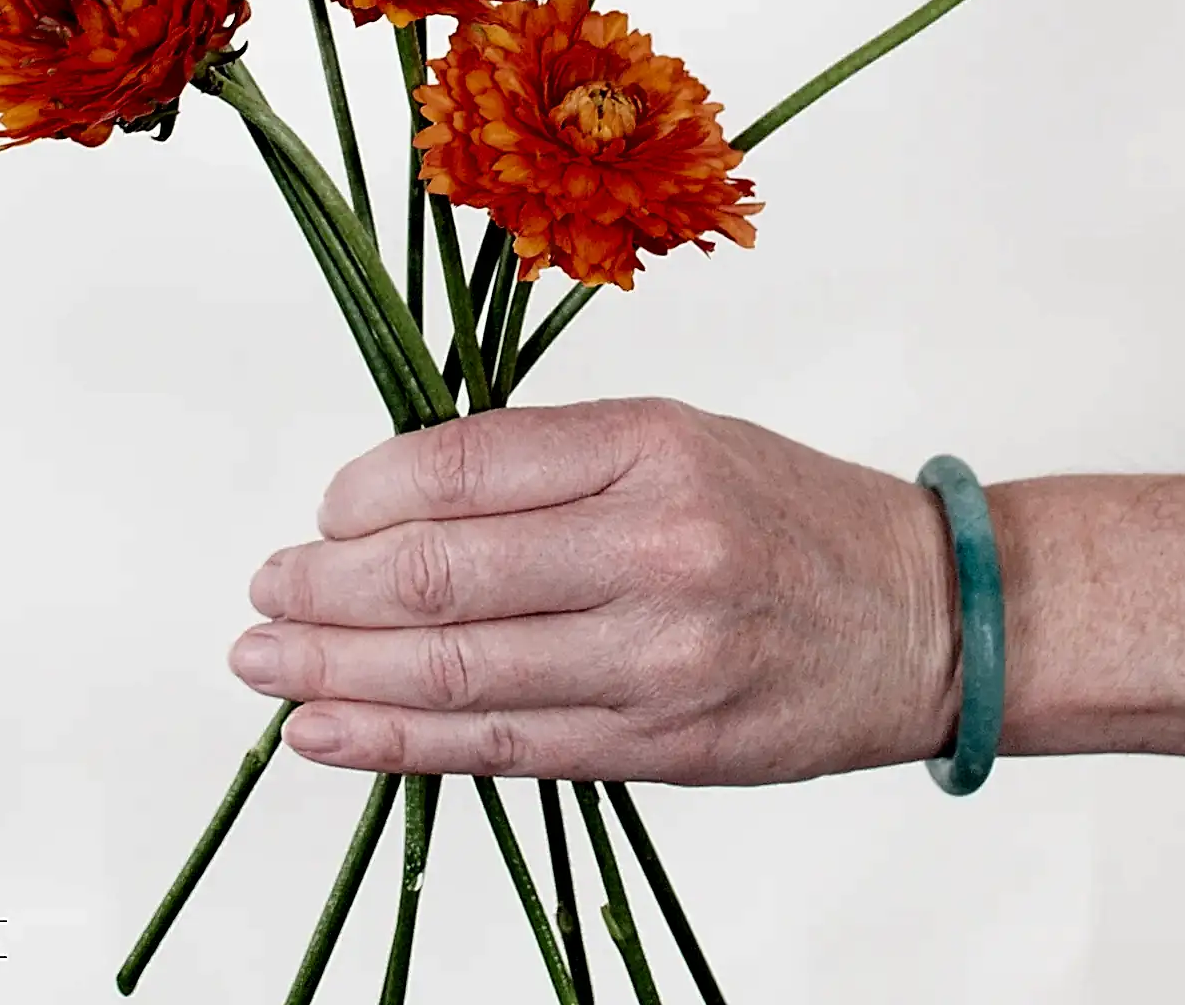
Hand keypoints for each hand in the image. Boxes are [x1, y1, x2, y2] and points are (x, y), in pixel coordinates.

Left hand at [227, 396, 959, 783]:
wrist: (920, 615)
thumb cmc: (785, 512)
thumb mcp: (675, 437)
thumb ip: (546, 463)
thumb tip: (393, 497)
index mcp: (651, 447)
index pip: (464, 464)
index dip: (365, 492)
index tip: (325, 508)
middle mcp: (653, 548)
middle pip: (441, 571)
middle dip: (325, 586)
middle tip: (264, 590)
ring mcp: (656, 658)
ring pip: (454, 670)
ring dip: (335, 671)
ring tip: (264, 666)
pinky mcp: (657, 744)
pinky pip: (501, 747)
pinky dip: (397, 742)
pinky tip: (328, 731)